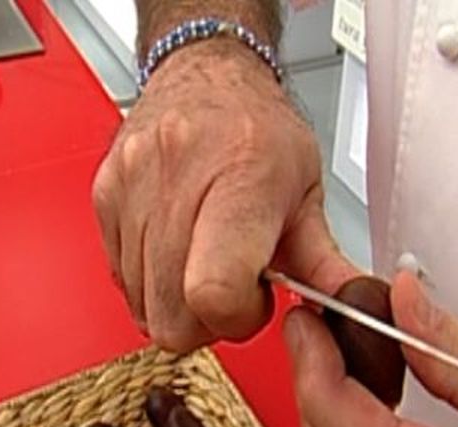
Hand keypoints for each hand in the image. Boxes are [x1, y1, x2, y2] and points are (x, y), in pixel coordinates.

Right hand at [92, 40, 356, 350]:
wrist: (207, 74)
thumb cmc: (258, 131)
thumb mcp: (307, 193)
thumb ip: (323, 264)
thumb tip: (353, 311)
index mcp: (242, 175)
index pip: (213, 290)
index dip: (236, 318)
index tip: (256, 300)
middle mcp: (179, 176)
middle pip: (173, 315)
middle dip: (208, 320)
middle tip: (234, 284)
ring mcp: (133, 188)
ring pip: (144, 306)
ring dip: (179, 303)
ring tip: (207, 262)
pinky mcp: (104, 198)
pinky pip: (122, 282)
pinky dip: (152, 283)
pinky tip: (180, 253)